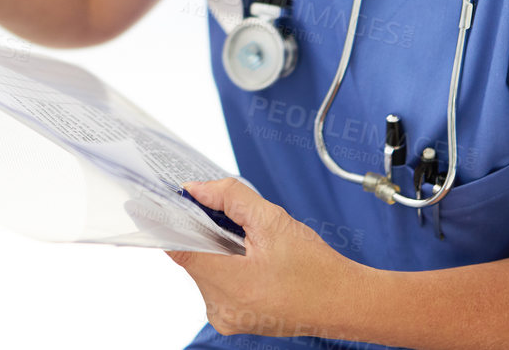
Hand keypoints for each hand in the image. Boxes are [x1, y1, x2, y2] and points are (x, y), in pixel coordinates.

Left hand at [166, 178, 370, 340]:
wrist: (348, 303)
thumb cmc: (318, 269)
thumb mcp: (273, 221)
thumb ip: (229, 197)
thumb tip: (196, 189)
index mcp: (228, 284)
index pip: (178, 246)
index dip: (169, 220)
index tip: (160, 203)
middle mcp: (220, 307)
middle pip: (191, 255)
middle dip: (205, 233)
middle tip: (235, 225)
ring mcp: (227, 318)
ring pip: (203, 268)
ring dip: (217, 250)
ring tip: (253, 247)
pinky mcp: (234, 320)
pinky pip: (216, 284)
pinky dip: (226, 266)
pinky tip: (254, 262)